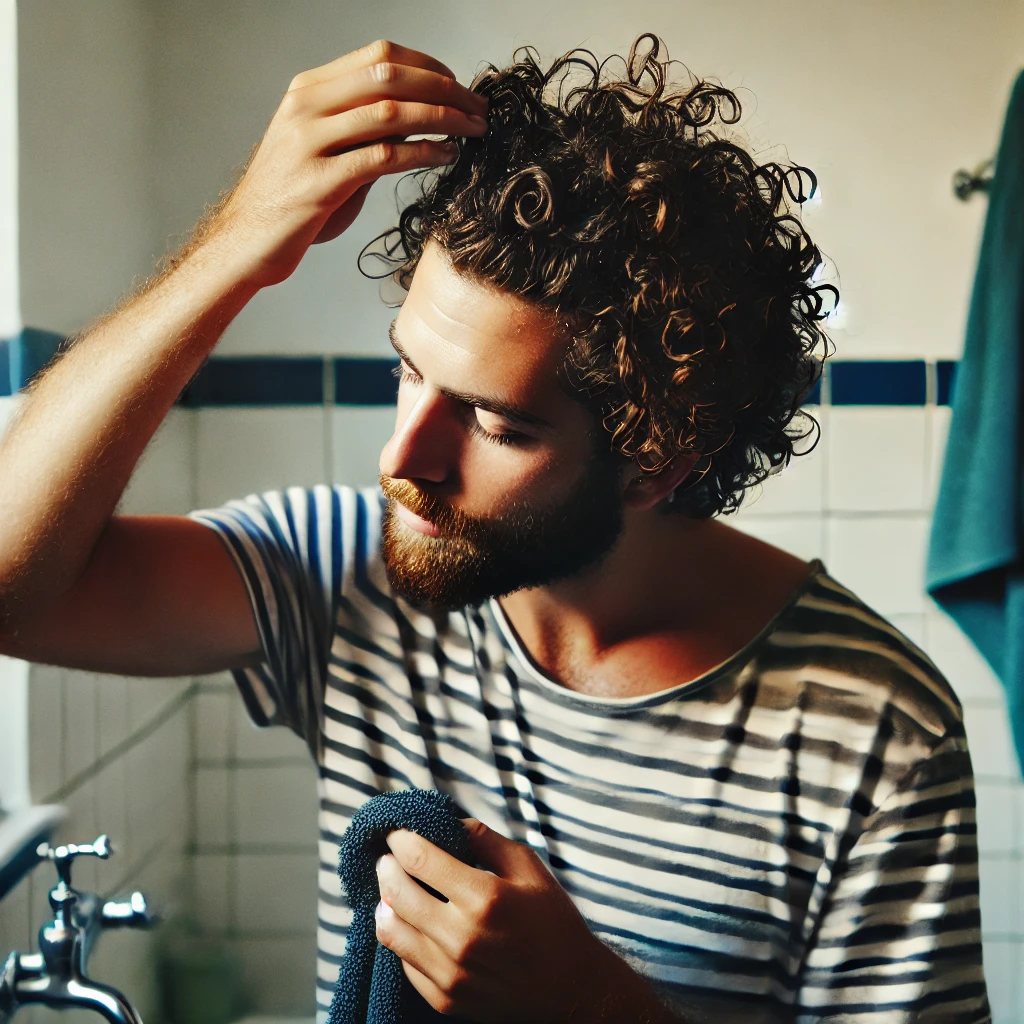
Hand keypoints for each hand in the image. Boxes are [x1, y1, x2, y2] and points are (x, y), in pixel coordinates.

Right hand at [204, 39, 487, 288]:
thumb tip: (418, 120)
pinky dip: (423, 153)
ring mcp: (310, 144)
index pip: (378, 56)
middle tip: (479, 109)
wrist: (245, 242)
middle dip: (444, 89)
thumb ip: (363, 131)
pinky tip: (446, 156)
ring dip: (443, 119)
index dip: (427, 67)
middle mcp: (307, 108)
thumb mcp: (324, 151)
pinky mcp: (320, 183)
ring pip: (391, 112)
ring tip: (473, 130)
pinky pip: (384, 158)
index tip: (459, 87)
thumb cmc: (291, 200)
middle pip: (390, 76)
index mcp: (308, 92)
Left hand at [374, 817, 617, 1021]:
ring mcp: (451, 973)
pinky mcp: (446, 999)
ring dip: (385, 903)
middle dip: (386, 867)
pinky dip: (402, 939)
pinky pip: (404, 963)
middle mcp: (462, 937)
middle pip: (397, 891)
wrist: (573, 991)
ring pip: (391, 930)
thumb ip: (486, 840)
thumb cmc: (553, 922)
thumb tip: (448, 822)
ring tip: (391, 890)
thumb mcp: (529, 868)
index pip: (420, 858)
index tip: (397, 833)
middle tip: (388, 858)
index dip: (400, 840)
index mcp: (485, 897)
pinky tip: (411, 924)